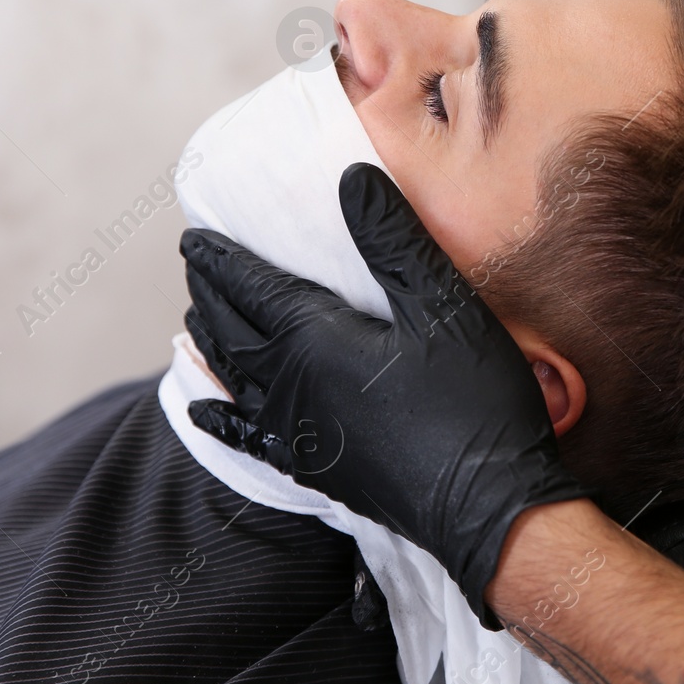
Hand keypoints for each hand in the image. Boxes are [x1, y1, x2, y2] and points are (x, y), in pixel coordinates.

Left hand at [180, 163, 591, 626]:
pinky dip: (219, 416)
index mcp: (313, 339)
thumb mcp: (442, 305)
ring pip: (233, 376)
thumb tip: (351, 177)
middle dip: (209, 293)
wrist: (489, 506)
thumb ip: (391, 239)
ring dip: (211, 342)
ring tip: (198, 317)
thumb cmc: (473, 401)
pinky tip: (204, 409)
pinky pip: (247, 437)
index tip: (194, 235)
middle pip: (230, 329)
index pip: (248, 286)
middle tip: (196, 265)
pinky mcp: (314, 468)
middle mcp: (289, 385)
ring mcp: (297, 431)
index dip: (220, 259)